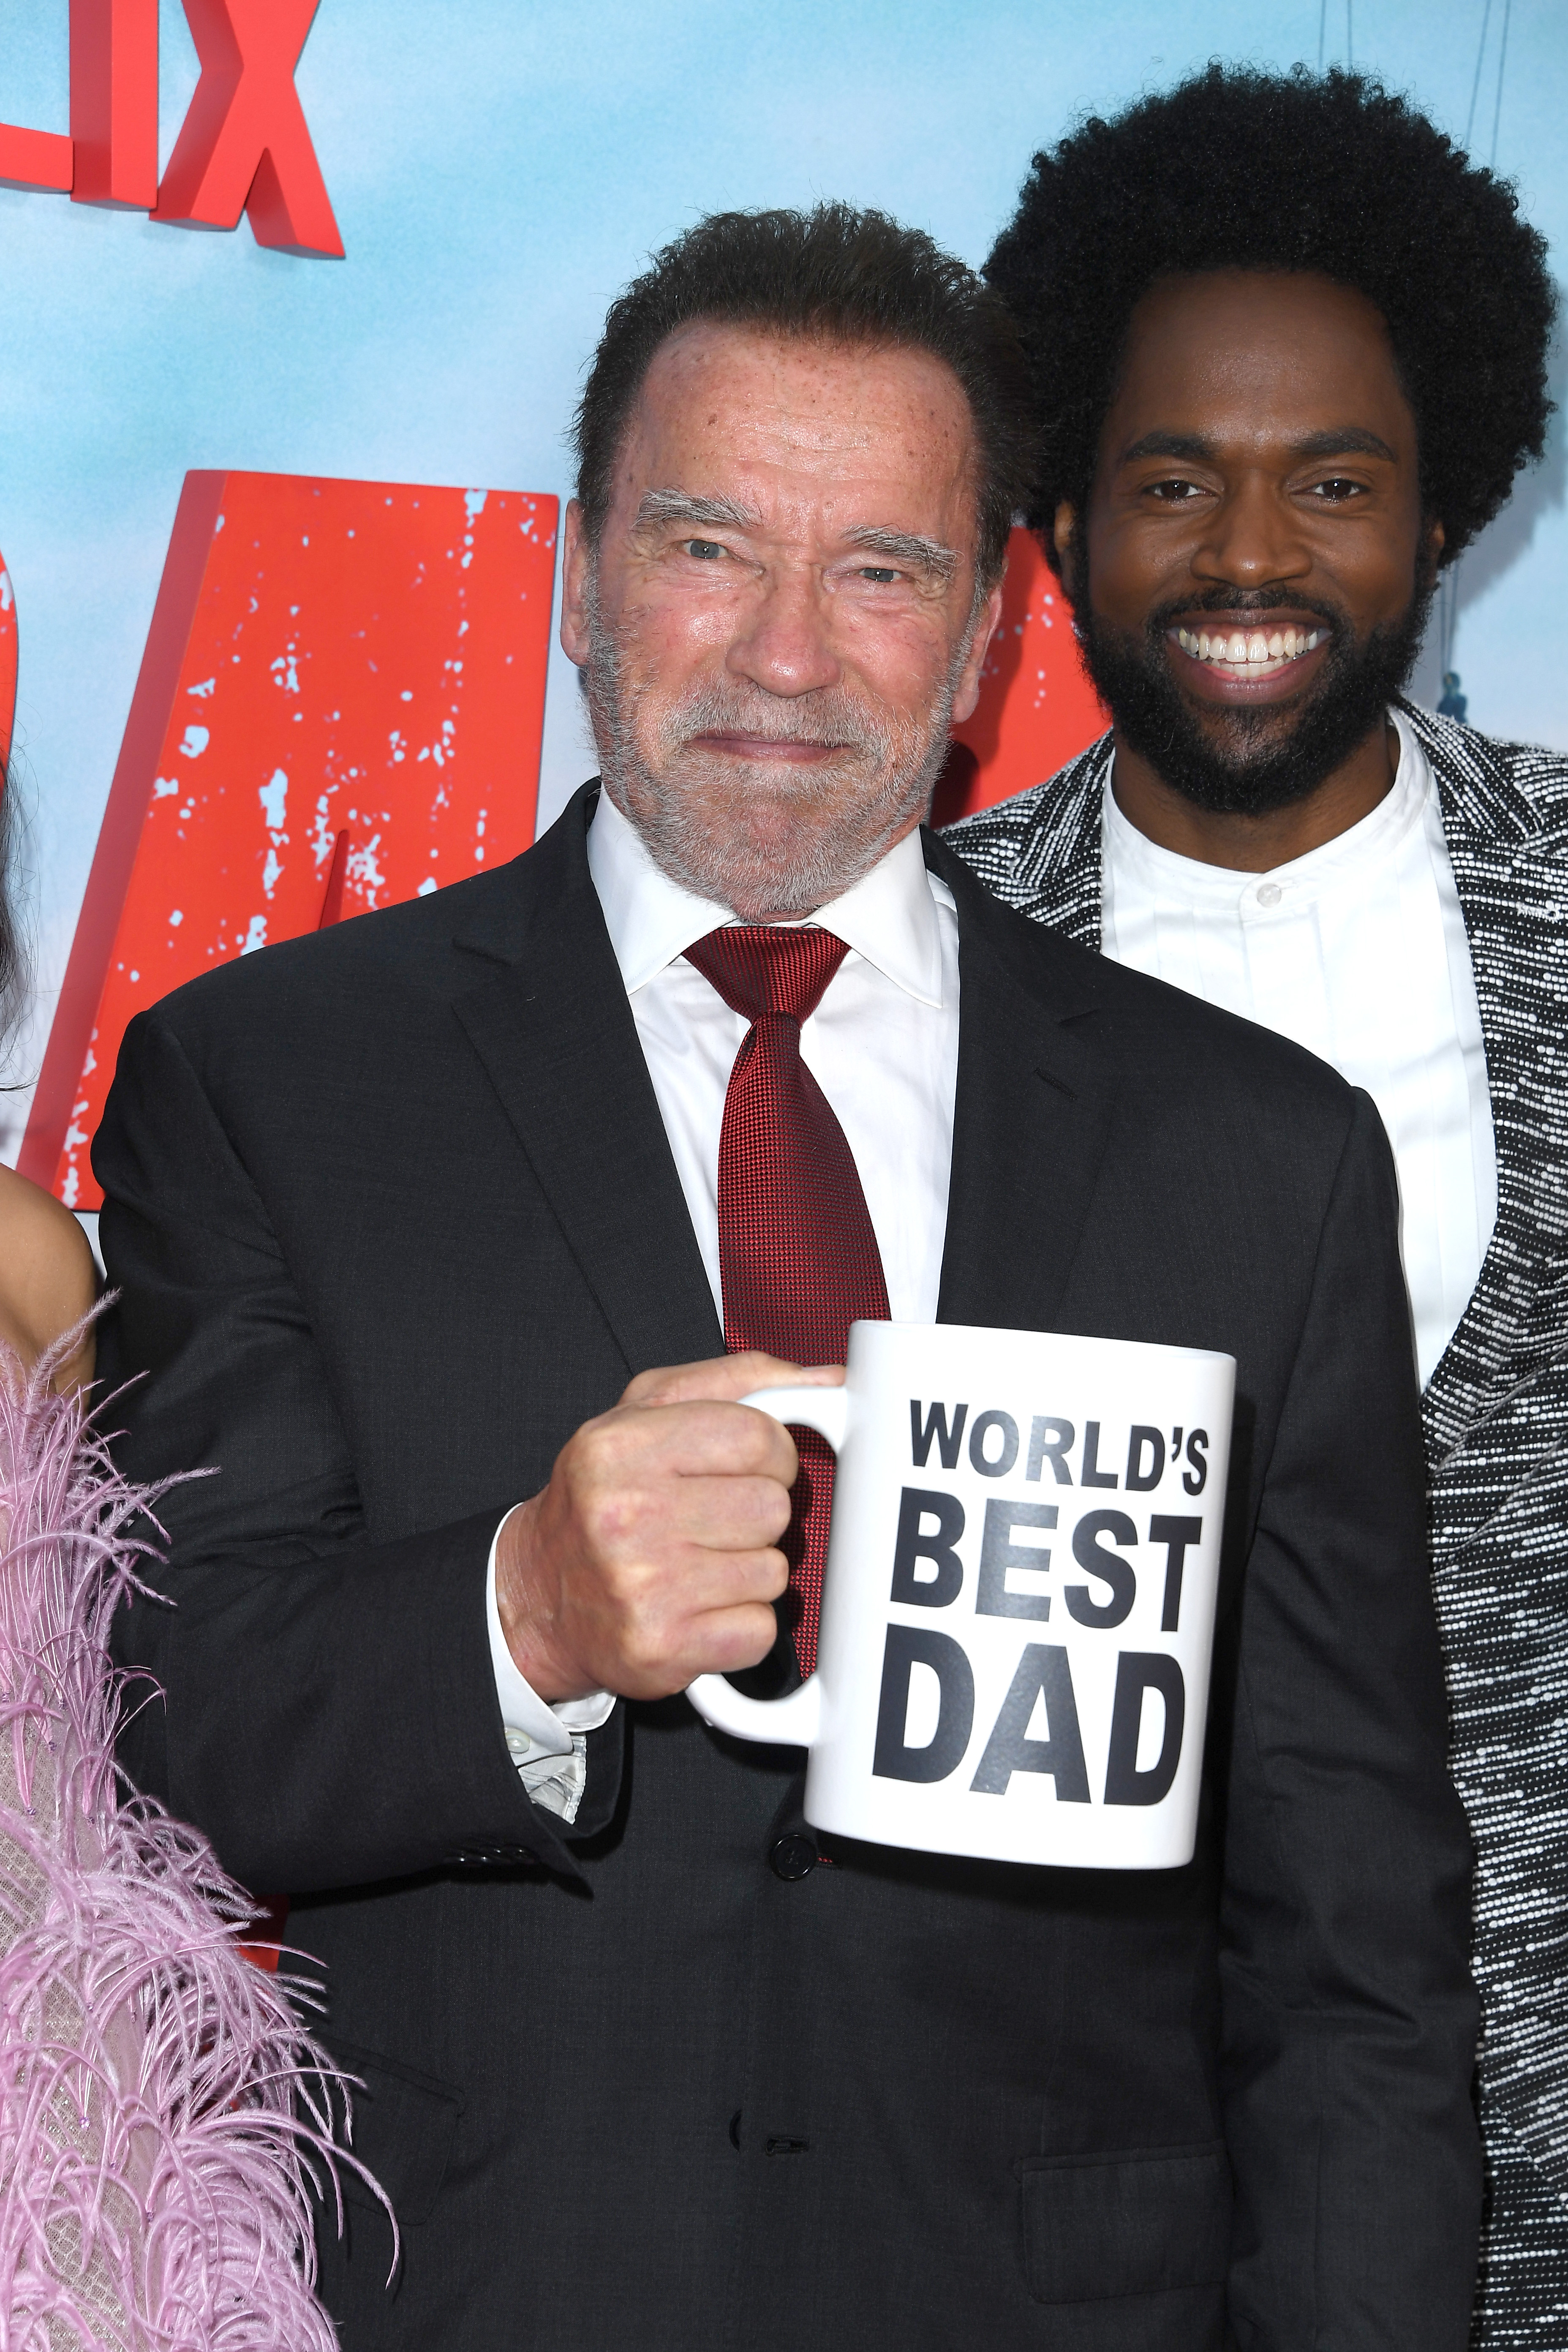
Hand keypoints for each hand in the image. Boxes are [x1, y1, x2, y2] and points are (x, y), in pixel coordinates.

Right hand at [494, 1352, 843, 1703]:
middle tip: (715, 1520)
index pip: (758, 1437)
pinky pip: (760, 1630)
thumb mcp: (649, 1410)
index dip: (772, 1454)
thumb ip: (740, 1382)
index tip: (749, 1467)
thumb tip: (829, 1379)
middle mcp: (625, 1514)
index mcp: (620, 1445)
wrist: (540, 1593)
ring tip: (701, 1564)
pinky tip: (701, 1607)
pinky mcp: (660, 1649)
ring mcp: (642, 1587)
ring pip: (774, 1571)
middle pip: (773, 1507)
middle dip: (758, 1514)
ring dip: (751, 1570)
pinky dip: (742, 1623)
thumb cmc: (605, 1495)